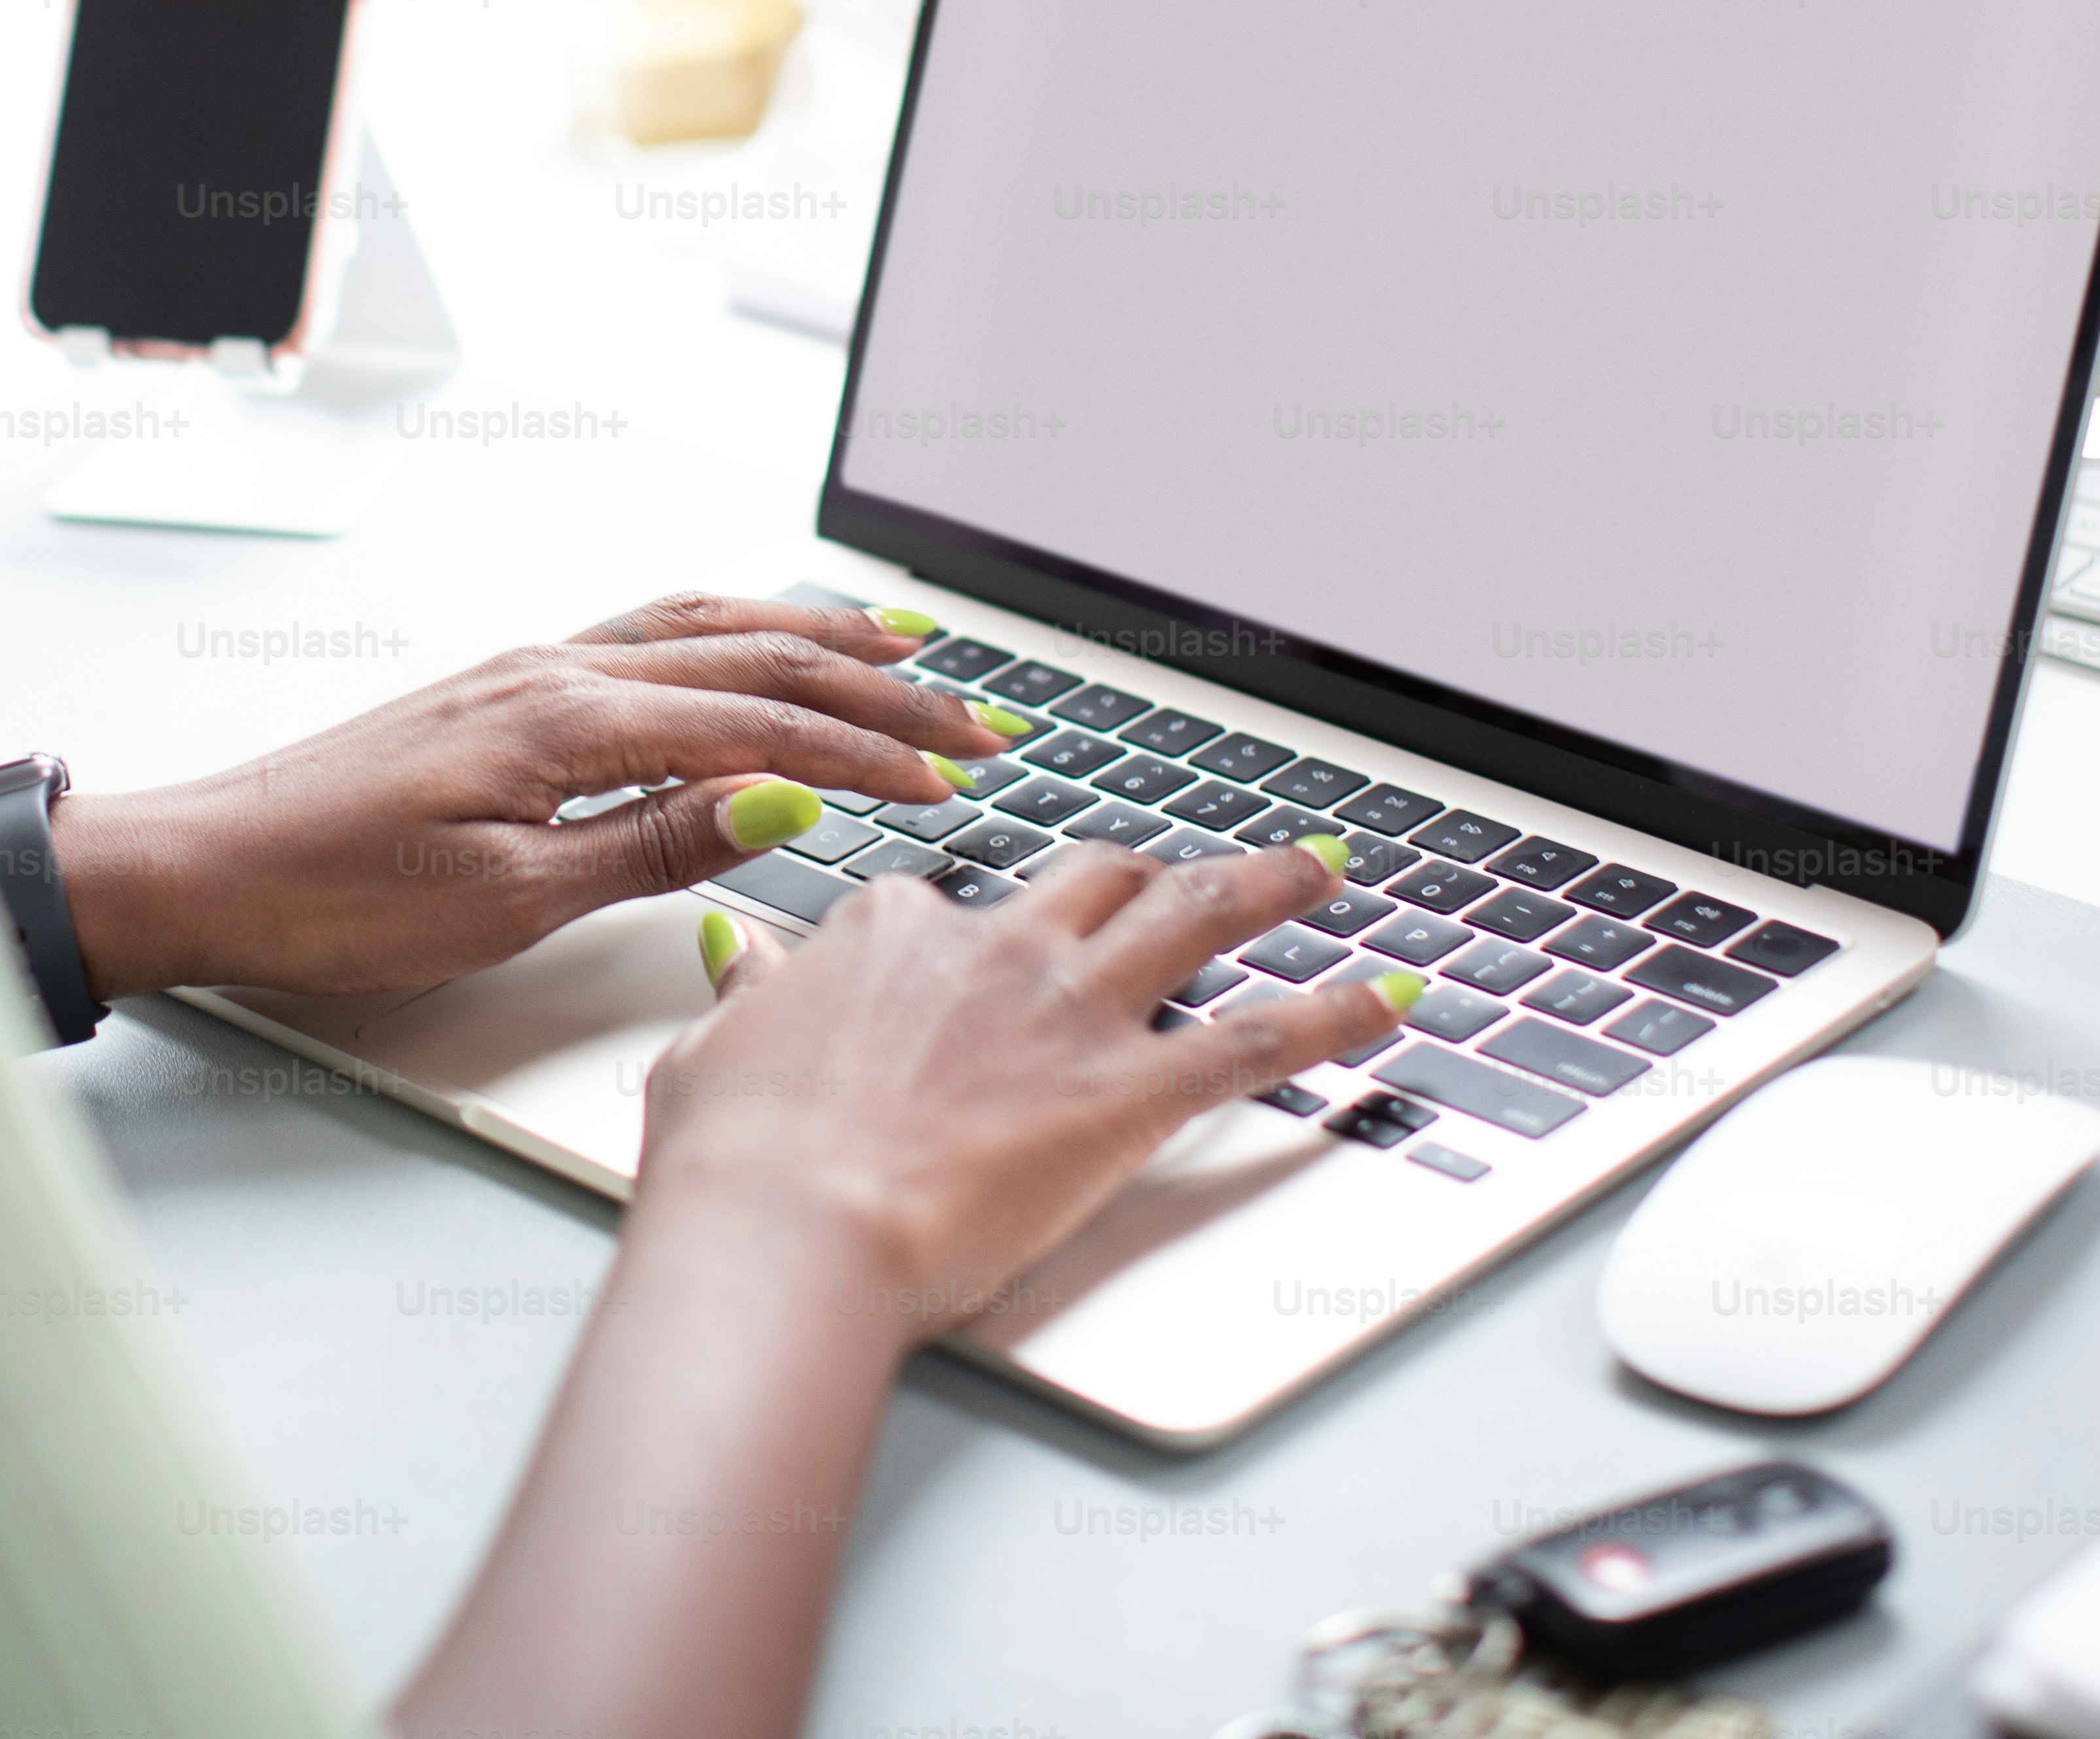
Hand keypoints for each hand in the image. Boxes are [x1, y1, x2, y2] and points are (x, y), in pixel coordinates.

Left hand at [50, 591, 1012, 999]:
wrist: (203, 868)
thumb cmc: (327, 898)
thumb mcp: (504, 901)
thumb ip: (650, 843)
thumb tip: (775, 799)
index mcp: (565, 720)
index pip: (762, 724)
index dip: (873, 754)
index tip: (958, 777)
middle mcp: (554, 672)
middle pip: (753, 657)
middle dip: (878, 687)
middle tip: (977, 716)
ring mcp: (527, 671)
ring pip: (705, 628)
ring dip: (813, 638)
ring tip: (902, 649)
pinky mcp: (504, 691)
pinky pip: (649, 636)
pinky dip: (730, 635)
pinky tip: (754, 646)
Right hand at [630, 839, 1413, 1324]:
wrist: (795, 1229)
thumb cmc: (743, 1164)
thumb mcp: (716, 1058)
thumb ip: (749, 1002)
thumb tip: (740, 962)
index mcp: (888, 936)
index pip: (948, 910)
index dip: (972, 938)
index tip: (982, 961)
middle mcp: (992, 950)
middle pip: (1091, 881)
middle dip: (1149, 870)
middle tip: (1191, 870)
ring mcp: (1068, 1013)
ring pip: (1192, 914)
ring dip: (1268, 886)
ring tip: (1321, 870)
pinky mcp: (1130, 1092)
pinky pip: (1256, 1038)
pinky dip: (1331, 1016)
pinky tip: (1383, 1003)